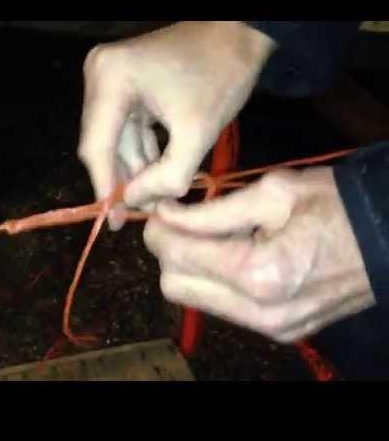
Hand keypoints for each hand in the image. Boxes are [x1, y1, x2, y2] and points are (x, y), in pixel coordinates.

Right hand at [78, 21, 275, 228]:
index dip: (106, 188)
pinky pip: (124, 128)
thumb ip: (166, 177)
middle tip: (141, 213)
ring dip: (134, 170)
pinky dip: (140, 152)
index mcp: (111, 79)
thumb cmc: (222, 77)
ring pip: (113, 139)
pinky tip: (155, 175)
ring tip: (154, 200)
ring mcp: (108, 78)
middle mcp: (99, 75)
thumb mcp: (198, 134)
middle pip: (102, 144)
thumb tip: (134, 203)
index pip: (97, 146)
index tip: (115, 222)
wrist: (239, 35)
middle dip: (124, 180)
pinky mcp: (121, 83)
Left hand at [143, 166, 374, 342]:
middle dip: (168, 251)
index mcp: (259, 272)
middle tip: (180, 222)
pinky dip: (213, 282)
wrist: (387, 239)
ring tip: (208, 236)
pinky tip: (230, 255)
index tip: (160, 209)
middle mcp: (261, 311)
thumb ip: (210, 211)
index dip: (158, 229)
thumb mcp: (271, 192)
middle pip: (175, 286)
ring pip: (194, 300)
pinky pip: (222, 307)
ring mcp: (271, 327)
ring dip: (189, 268)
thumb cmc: (334, 206)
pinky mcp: (279, 331)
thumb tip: (163, 214)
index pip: (177, 256)